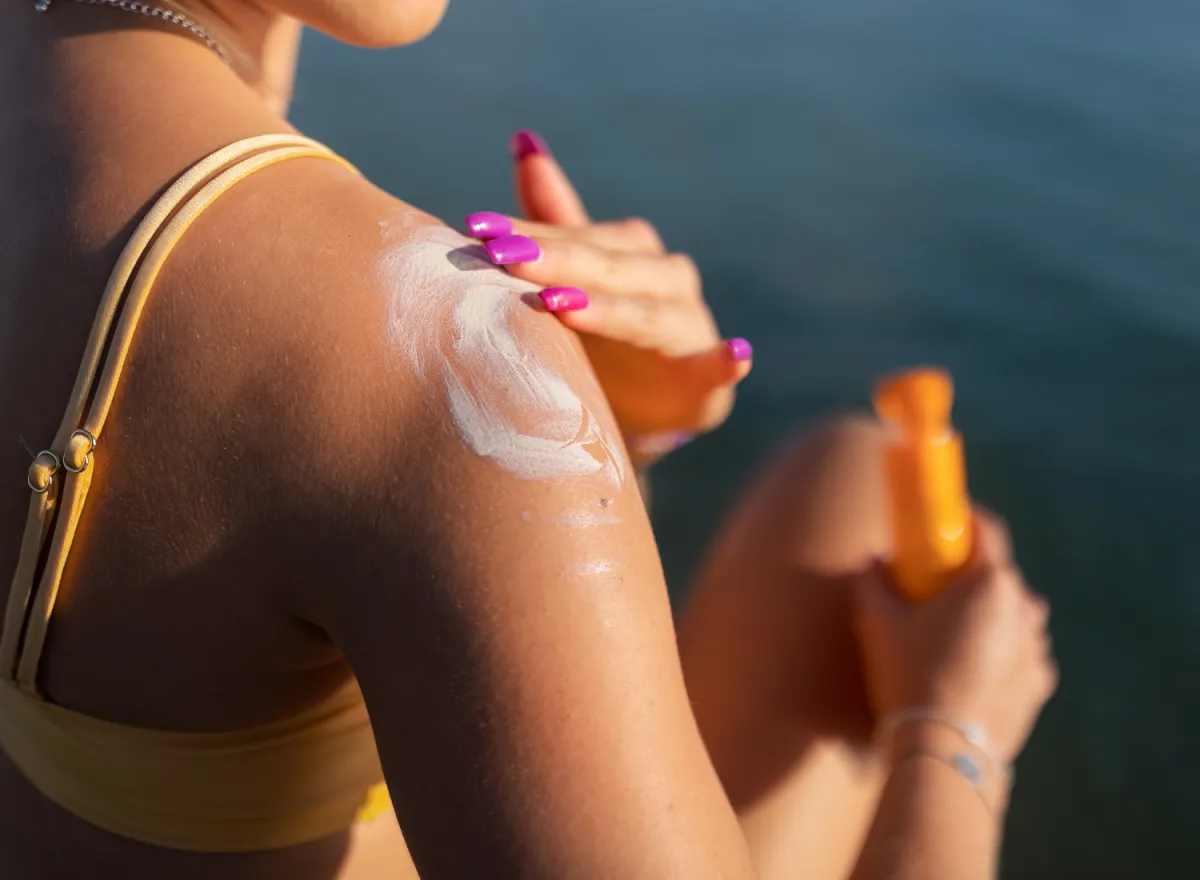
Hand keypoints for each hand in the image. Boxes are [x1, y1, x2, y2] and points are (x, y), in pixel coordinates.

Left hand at [463, 130, 751, 458]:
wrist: (648, 409)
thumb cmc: (602, 338)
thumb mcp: (574, 279)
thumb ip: (554, 219)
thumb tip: (523, 140)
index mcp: (630, 251)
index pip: (575, 237)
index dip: (528, 233)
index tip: (475, 229)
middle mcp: (664, 279)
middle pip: (608, 268)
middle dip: (557, 262)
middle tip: (505, 258)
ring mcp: (688, 327)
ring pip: (649, 314)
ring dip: (612, 310)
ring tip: (564, 306)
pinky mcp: (705, 382)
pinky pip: (717, 368)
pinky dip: (726, 361)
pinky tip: (734, 353)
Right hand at [852, 512, 1057, 762]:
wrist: (944, 751)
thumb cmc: (910, 675)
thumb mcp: (877, 622)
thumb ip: (872, 580)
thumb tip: (872, 558)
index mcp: (990, 583)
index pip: (988, 529)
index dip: (964, 519)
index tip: (944, 521)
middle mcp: (1024, 608)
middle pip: (999, 574)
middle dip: (969, 574)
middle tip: (935, 586)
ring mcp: (1038, 648)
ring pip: (1013, 615)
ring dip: (989, 615)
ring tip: (953, 635)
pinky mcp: (1041, 683)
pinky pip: (1020, 653)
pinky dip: (1000, 652)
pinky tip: (969, 670)